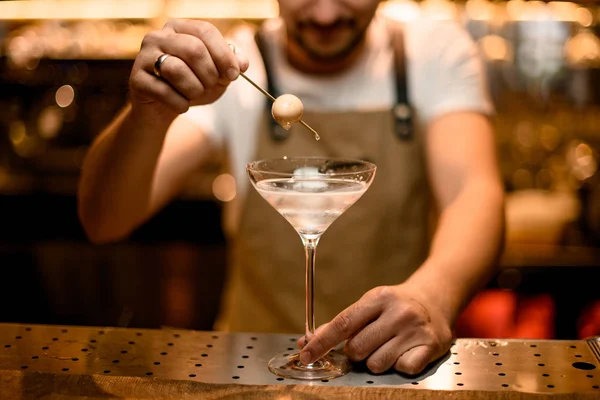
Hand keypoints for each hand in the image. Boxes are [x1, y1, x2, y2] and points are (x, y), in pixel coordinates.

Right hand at [129, 19, 248, 115]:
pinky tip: (181, 105)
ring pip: (177, 70)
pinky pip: (164, 92)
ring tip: (194, 95)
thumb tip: (243, 63)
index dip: (223, 54)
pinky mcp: (136, 79)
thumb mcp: (216, 74)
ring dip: (194, 89)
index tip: (234, 75)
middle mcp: (158, 36)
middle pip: (193, 49)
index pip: (205, 31)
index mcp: (179, 28)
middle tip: (212, 86)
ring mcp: (144, 56)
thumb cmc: (192, 85)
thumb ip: (231, 64)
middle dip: (210, 74)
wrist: (163, 108)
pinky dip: (180, 103)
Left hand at [298, 284, 452, 374]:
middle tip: (368, 343)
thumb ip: (340, 324)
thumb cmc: (394, 307)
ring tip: (387, 346)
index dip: (322, 342)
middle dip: (355, 352)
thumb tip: (307, 342)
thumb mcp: (368, 306)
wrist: (435, 300)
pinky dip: (398, 365)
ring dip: (376, 360)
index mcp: (378, 298)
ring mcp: (415, 330)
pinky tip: (403, 351)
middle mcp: (398, 312)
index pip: (343, 324)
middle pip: (357, 348)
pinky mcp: (430, 346)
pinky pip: (401, 369)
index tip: (306, 355)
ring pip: (377, 364)